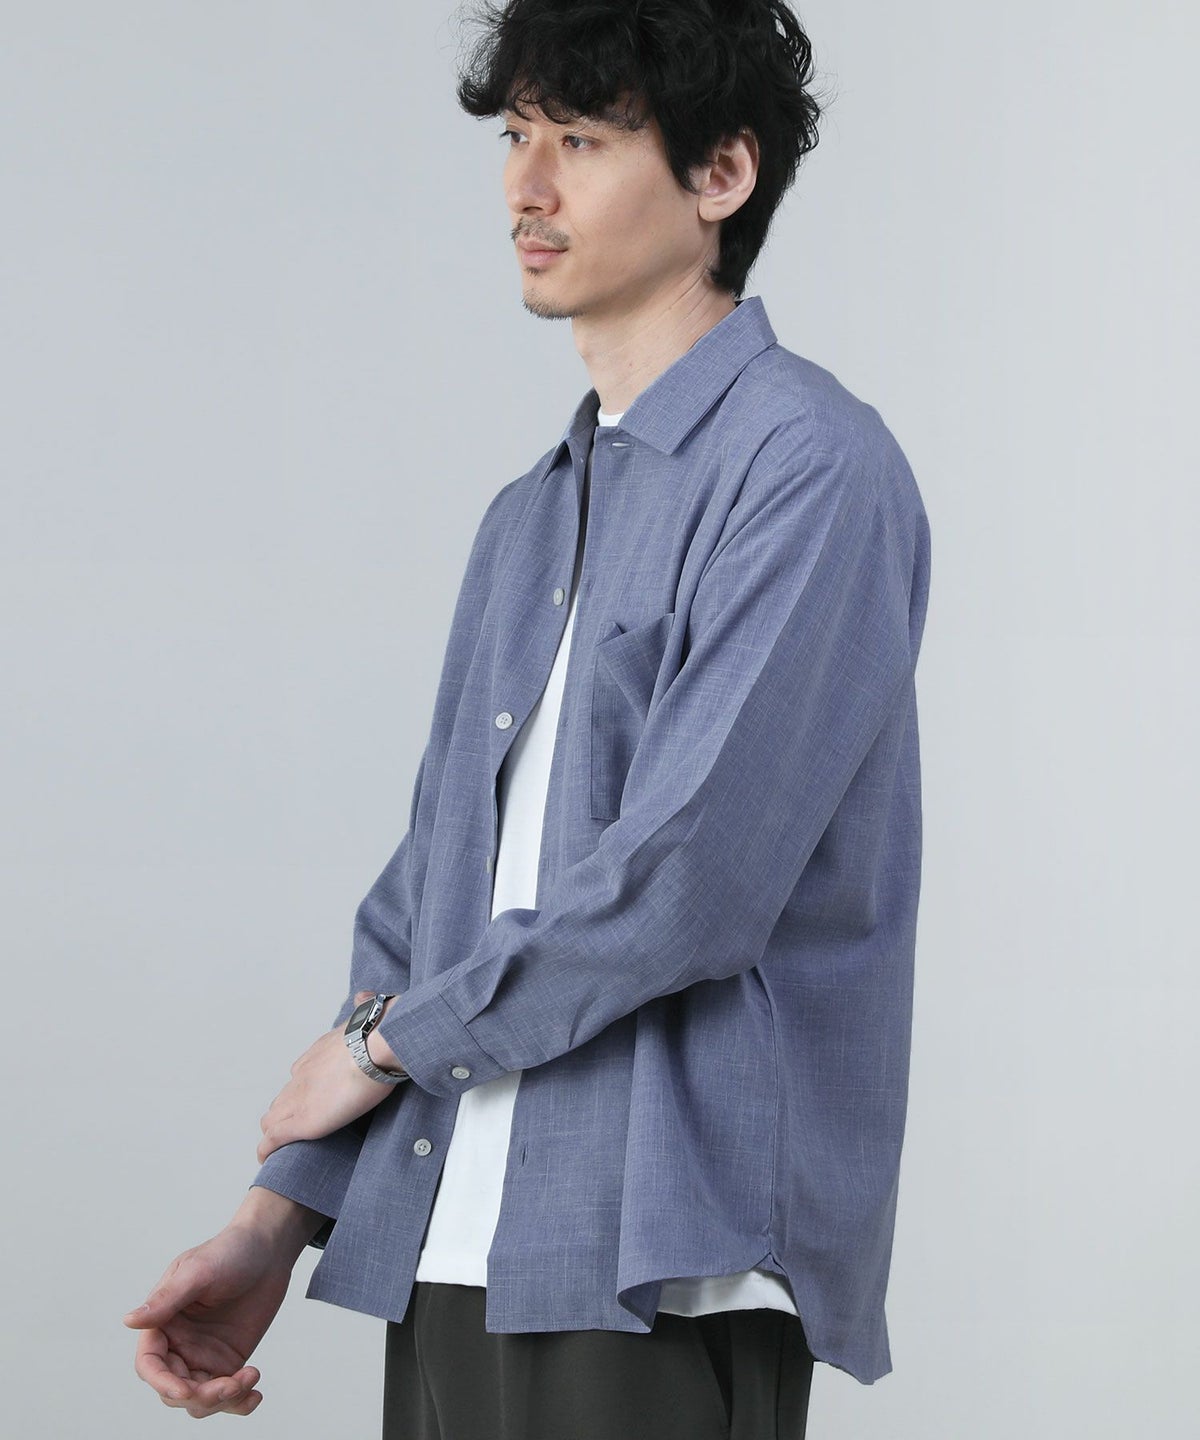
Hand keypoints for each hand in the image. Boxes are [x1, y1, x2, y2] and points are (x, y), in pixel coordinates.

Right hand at [123, 1199, 308, 1418]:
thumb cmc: (230, 1250)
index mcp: (163, 1322)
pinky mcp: (228, 1361)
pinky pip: (226, 1393)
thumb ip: (168, 1299)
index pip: (150, 1364)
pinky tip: (255, 1394)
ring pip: (199, 1399)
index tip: (186, 1390)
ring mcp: (203, 1355)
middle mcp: (178, 1343)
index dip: (163, 1383)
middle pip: (175, 1389)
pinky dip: (238, 1402)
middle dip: (200, 1396)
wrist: (269, 1249)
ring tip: (249, 1378)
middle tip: (231, 1385)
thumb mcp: (199, 1271)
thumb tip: (129, 1320)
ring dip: (222, 1400)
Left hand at [256, 992, 398, 1163]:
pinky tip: (265, 1157)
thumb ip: (364, 1007)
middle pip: (283, 1096)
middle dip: (286, 1110)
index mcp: (318, 1052)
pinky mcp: (300, 1121)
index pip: (301, 1073)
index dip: (304, 1087)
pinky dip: (267, 1149)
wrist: (375, 1045)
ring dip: (276, 1129)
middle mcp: (302, 1073)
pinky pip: (273, 1139)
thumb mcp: (368, 1012)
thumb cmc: (379, 1033)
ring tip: (282, 1144)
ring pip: (273, 1117)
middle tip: (297, 1124)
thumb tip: (365, 996)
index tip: (313, 1095)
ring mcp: (297, 1098)